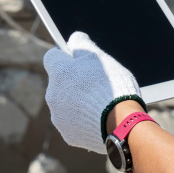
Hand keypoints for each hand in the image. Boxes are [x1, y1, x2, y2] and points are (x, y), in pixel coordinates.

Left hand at [42, 32, 143, 153]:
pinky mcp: (68, 134)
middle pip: (59, 82)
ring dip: (77, 101)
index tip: (77, 59)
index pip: (52, 57)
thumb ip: (82, 44)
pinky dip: (82, 120)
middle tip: (94, 83)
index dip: (65, 56)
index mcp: (59, 72)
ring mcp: (59, 117)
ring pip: (65, 104)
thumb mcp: (99, 58)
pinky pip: (73, 123)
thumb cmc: (112, 86)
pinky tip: (99, 118)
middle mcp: (53, 94)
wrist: (121, 123)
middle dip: (72, 82)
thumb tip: (74, 38)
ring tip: (100, 103)